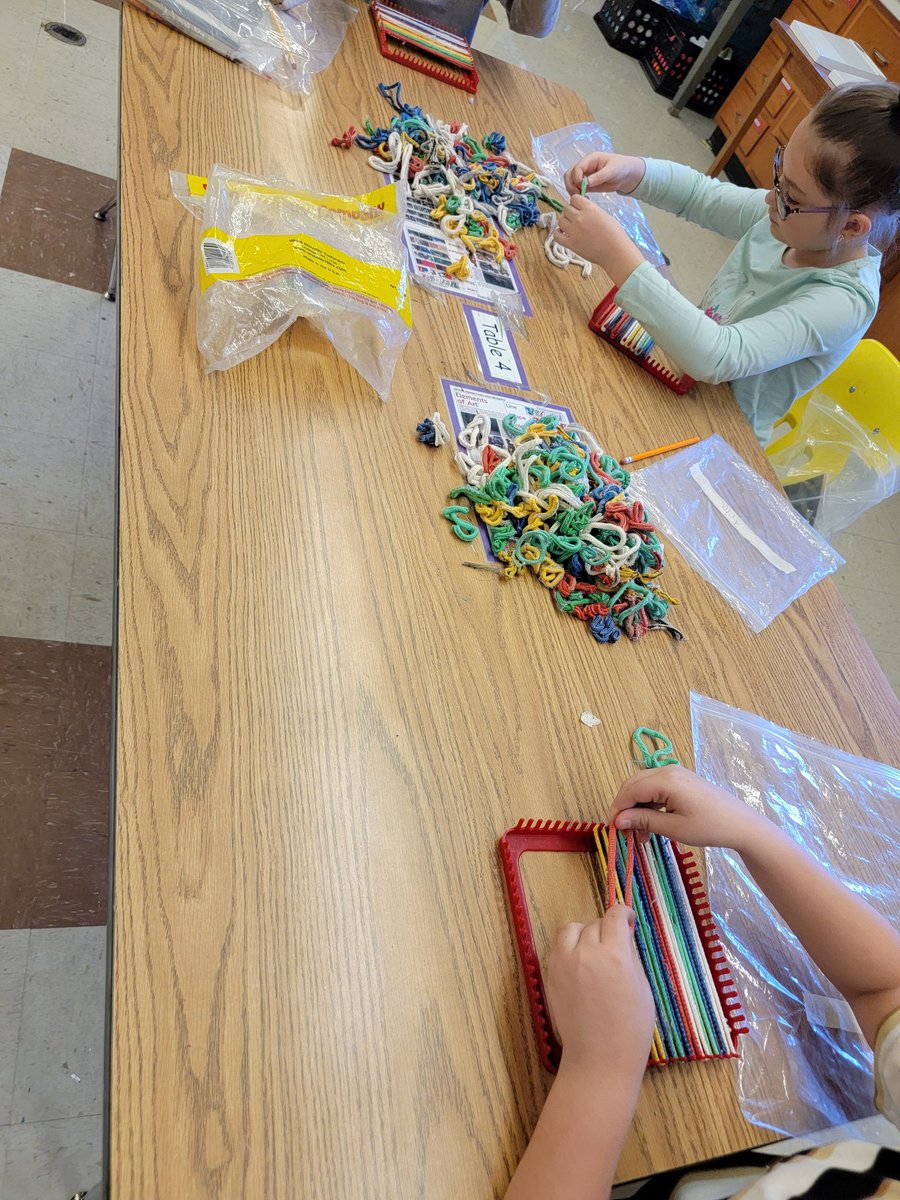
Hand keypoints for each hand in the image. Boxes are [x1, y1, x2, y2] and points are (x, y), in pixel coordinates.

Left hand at [546, 907, 654, 1081]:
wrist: (600, 1058)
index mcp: (614, 956)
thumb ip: (630, 955)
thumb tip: (623, 933)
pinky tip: (580, 964)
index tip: (627, 919)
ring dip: (583, 933)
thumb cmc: (631, 1027)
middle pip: (594, 924)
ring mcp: (564, 964)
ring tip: (593, 950)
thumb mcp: (642, 986)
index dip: (623, 913)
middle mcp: (586, 954)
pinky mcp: (550, 975)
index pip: (614, 917)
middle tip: (614, 945)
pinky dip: (569, 948)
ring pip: (571, 929)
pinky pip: (558, 948)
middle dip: (606, 930)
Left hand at [555, 195, 623, 263]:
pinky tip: (565, 235)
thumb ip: (591, 211)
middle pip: (566, 209)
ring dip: (564, 223)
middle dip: (570, 213)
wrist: (615, 252)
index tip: (578, 208)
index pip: (574, 198)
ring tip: (571, 228)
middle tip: (576, 219)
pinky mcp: (571, 243)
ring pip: (560, 220)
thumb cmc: (614, 235)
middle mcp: (580, 218)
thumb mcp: (604, 215)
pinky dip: (559, 234)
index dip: (576, 203)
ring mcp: (574, 231)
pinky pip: (557, 235)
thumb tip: (582, 210)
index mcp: (590, 209)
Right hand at [564, 152, 645, 196]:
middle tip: (578, 194)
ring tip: (581, 197)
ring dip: (572, 190)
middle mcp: (585, 166)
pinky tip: (585, 199)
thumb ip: (599, 176)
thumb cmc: (621, 167)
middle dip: (571, 184)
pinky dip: (578, 194)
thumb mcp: (612, 171)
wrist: (626, 175)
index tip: (582, 186)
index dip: (576, 177)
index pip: (577, 167)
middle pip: (569, 174)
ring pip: (570, 182)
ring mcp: (585, 175)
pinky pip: (577, 189)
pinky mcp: (587, 184)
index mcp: (590, 159)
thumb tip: (587, 183)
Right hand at [608, 765, 768, 853]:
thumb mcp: (673, 828)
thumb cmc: (709, 827)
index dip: (618, 809)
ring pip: (643, 786)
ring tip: (641, 833)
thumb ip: (644, 821)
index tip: (614, 830)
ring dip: (637, 807)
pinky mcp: (681, 780)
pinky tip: (652, 822)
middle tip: (626, 832)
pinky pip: (655, 787)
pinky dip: (649, 804)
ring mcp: (675, 773)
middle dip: (625, 807)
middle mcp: (667, 770)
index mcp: (665, 780)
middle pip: (633, 784)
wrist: (740, 824)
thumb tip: (617, 820)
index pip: (630, 790)